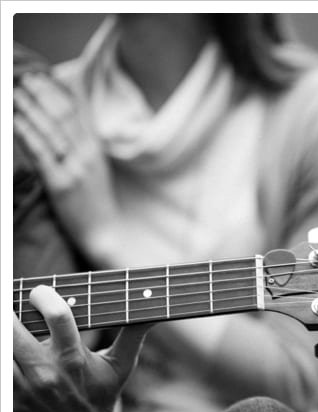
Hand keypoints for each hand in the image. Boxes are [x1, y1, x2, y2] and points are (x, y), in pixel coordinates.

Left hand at [13, 73, 119, 262]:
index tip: (43, 77)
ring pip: (51, 131)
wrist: (103, 231)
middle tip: (27, 79)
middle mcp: (87, 155)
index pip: (78, 113)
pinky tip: (16, 122)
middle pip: (64, 117)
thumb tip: (69, 124)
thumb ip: (84, 145)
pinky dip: (28, 134)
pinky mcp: (61, 184)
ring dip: (31, 109)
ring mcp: (75, 169)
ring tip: (17, 94)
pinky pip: (42, 154)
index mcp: (96, 150)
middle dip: (43, 95)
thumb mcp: (96, 168)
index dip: (59, 93)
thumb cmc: (96, 201)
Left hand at [13, 285, 151, 411]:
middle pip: (12, 327)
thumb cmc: (101, 397)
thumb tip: (155, 309)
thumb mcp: (121, 366)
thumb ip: (134, 332)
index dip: (45, 295)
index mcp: (72, 357)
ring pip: (0, 349)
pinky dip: (2, 357)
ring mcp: (21, 388)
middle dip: (10, 311)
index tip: (41, 292)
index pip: (58, 314)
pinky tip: (11, 351)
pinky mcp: (8, 403)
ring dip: (5, 333)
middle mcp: (44, 371)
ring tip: (12, 325)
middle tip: (15, 306)